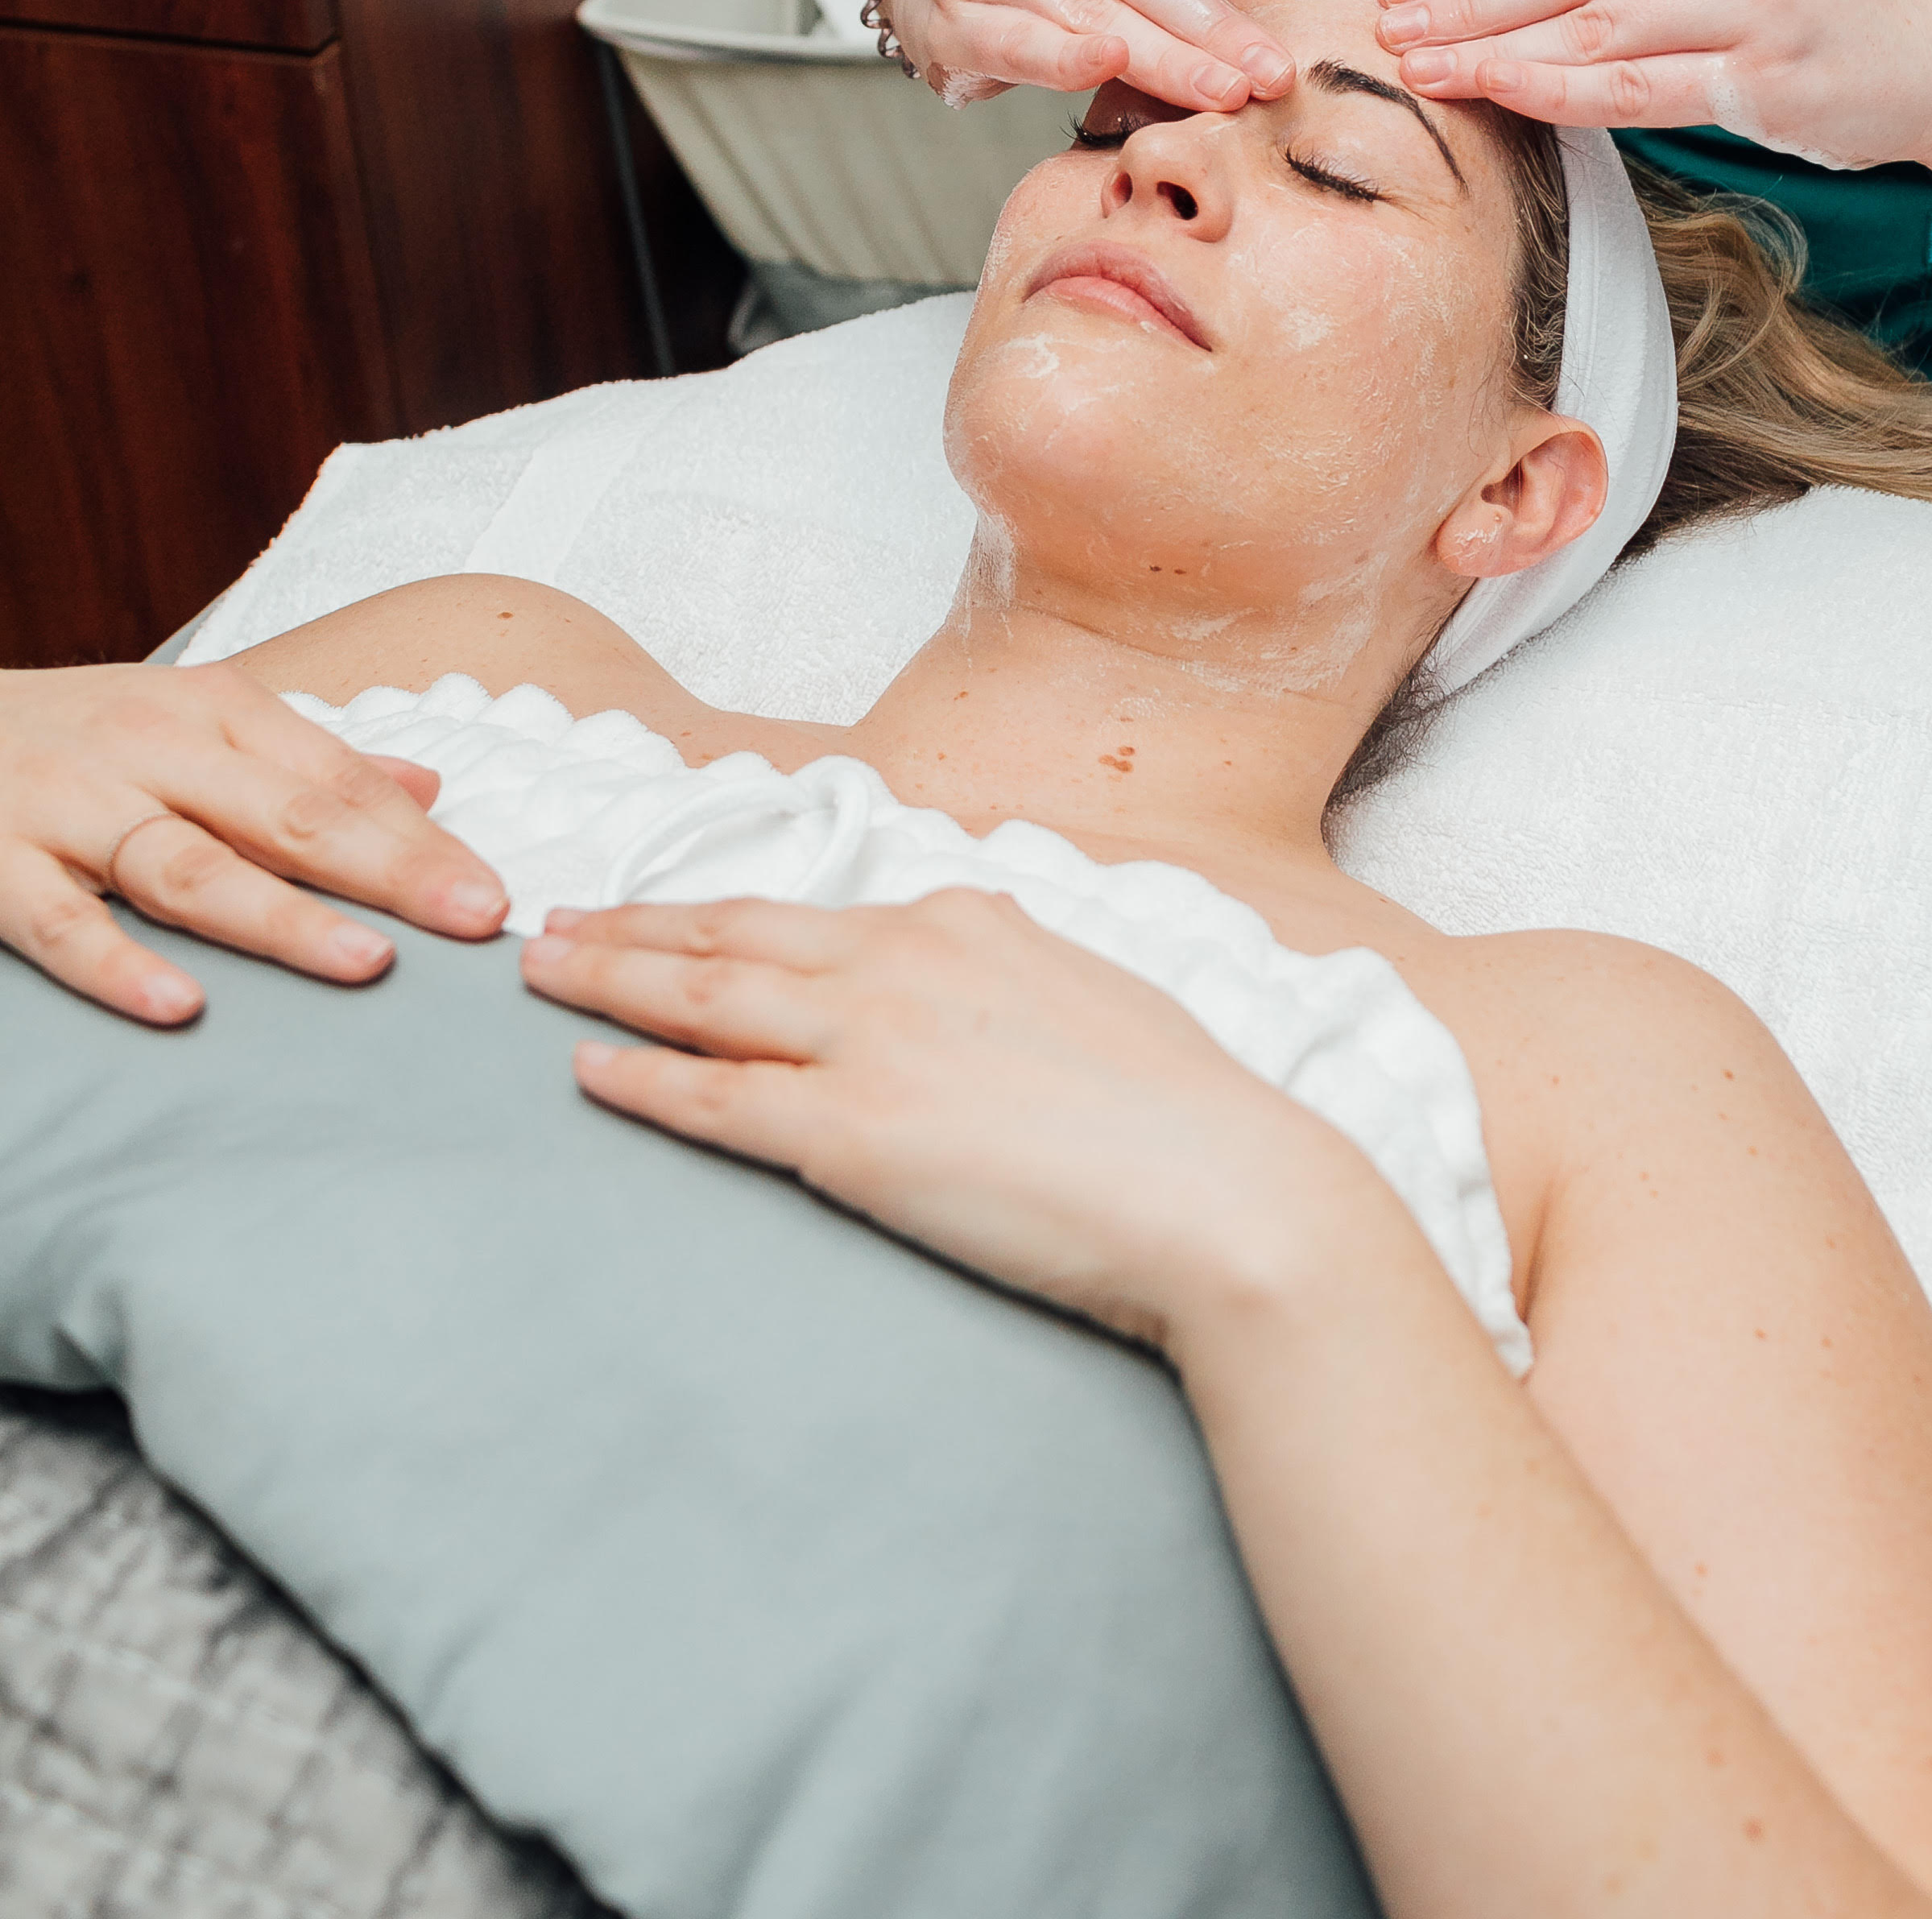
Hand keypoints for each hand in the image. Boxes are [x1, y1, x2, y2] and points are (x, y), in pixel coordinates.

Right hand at [0, 662, 507, 1025]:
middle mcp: (150, 751)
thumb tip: (428, 786)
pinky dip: (118, 965)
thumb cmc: (76, 732)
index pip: (337, 778)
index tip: (493, 892)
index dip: (419, 836)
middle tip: (471, 918)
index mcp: (211, 713)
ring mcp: (71, 807)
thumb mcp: (193, 721)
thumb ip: (308, 760)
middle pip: (288, 817)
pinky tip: (180, 1005)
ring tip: (366, 961)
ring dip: (282, 917)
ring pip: (189, 868)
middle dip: (389, 869)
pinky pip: (61, 923)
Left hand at [524, 890, 1363, 1354]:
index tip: (659, 911)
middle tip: (553, 923)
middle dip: (632, 930)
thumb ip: (1011, 980)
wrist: (1219, 1188)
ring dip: (611, 983)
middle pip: (732, 938)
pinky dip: (645, 1079)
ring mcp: (872, 1041)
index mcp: (963, 920)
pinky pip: (718, 1098)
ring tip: (543, 974)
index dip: (718, 912)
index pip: (807, 914)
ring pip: (704, 999)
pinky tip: (591, 1071)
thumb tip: (979, 985)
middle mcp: (902, 959)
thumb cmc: (1179, 1114)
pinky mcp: (853, 1133)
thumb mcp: (1090, 999)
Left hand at [1371, 0, 1931, 179]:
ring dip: (1497, 51)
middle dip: (1468, 4)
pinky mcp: (1771, 77)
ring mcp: (1756, 0)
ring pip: (1596, 29)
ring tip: (1423, 69)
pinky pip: (1644, 87)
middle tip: (1389, 30)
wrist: (1924, 49)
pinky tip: (1503, 92)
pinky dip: (1564, 91)